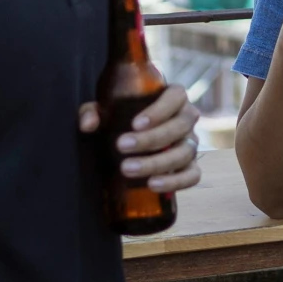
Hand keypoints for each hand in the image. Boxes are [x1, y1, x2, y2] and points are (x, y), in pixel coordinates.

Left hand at [77, 82, 201, 191]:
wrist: (130, 141)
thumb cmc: (119, 119)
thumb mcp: (104, 110)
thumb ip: (92, 112)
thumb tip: (88, 125)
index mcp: (172, 98)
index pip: (176, 96)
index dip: (159, 110)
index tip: (135, 124)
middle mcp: (186, 119)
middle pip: (181, 126)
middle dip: (151, 139)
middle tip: (121, 146)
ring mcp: (190, 144)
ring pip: (186, 152)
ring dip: (158, 163)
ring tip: (128, 170)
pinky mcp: (190, 167)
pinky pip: (193, 175)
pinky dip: (177, 181)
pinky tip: (153, 185)